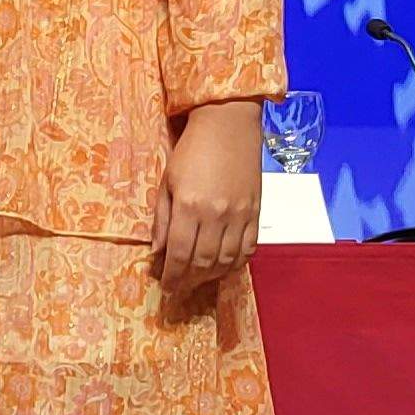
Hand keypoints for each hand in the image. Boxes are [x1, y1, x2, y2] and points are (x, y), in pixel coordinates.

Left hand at [151, 103, 262, 296]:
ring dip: (211, 276)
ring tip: (198, 280)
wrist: (228, 126)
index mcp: (189, 206)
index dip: (172, 277)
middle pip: (203, 263)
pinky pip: (248, 249)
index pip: (180, 254)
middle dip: (189, 281)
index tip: (166, 288)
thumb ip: (162, 220)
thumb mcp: (167, 182)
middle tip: (180, 288)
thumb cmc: (191, 150)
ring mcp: (240, 215)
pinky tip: (224, 268)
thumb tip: (158, 253)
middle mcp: (216, 215)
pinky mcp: (256, 212)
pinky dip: (236, 264)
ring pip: (227, 261)